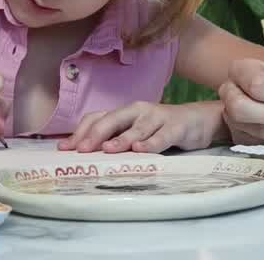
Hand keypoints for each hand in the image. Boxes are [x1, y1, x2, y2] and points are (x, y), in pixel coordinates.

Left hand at [59, 101, 222, 153]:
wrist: (199, 120)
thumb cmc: (161, 128)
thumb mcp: (136, 131)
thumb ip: (115, 138)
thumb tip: (84, 153)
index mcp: (125, 112)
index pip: (98, 117)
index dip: (80, 132)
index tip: (65, 149)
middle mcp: (138, 111)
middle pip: (113, 119)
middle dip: (96, 134)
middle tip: (82, 150)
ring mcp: (158, 117)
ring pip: (137, 128)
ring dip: (122, 138)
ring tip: (108, 149)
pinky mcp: (176, 128)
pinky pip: (162, 136)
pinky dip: (151, 143)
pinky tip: (141, 150)